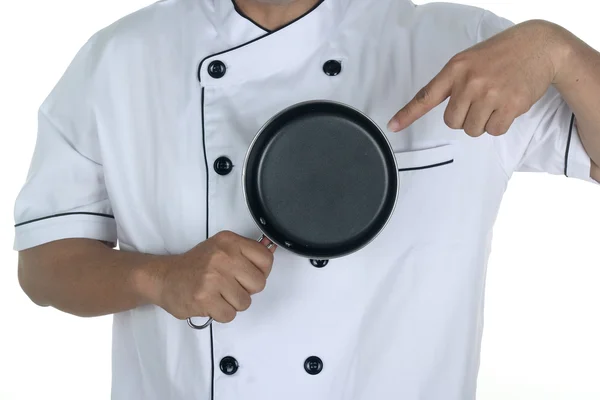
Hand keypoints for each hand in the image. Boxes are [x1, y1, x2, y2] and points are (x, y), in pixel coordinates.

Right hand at [154, 231, 275, 322]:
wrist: (164, 277)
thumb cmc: (196, 265)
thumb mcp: (221, 248)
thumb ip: (245, 253)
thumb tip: (271, 255)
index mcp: (229, 241)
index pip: (266, 259)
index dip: (261, 272)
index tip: (248, 274)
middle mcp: (223, 256)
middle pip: (259, 284)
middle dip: (247, 290)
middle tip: (230, 286)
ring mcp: (213, 278)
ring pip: (245, 302)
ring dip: (233, 303)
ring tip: (218, 294)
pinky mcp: (204, 298)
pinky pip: (230, 315)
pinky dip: (221, 313)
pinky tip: (210, 302)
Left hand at [388, 20, 565, 136]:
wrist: (539, 45)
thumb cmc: (501, 54)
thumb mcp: (470, 60)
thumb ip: (454, 82)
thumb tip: (448, 113)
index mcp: (455, 69)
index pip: (425, 96)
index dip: (407, 114)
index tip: (393, 126)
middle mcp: (469, 81)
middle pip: (452, 123)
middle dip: (465, 118)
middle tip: (480, 101)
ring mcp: (489, 94)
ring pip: (472, 130)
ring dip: (483, 122)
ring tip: (495, 100)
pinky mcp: (509, 105)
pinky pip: (493, 131)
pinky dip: (500, 124)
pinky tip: (507, 105)